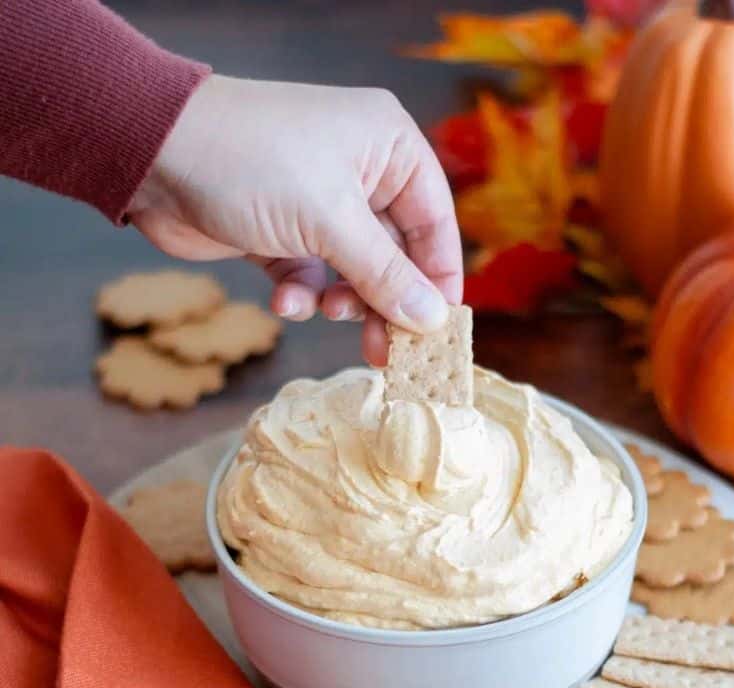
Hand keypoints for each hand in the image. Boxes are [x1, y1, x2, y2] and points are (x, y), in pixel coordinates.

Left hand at [129, 76, 462, 364]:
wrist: (152, 153)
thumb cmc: (251, 163)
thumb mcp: (330, 222)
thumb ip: (386, 276)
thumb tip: (433, 320)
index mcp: (387, 148)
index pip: (434, 220)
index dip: (439, 277)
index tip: (439, 327)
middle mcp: (359, 172)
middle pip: (395, 254)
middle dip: (386, 301)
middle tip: (387, 351)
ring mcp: (317, 203)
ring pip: (352, 271)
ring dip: (341, 300)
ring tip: (327, 313)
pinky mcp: (280, 232)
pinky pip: (308, 275)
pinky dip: (299, 295)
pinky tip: (282, 302)